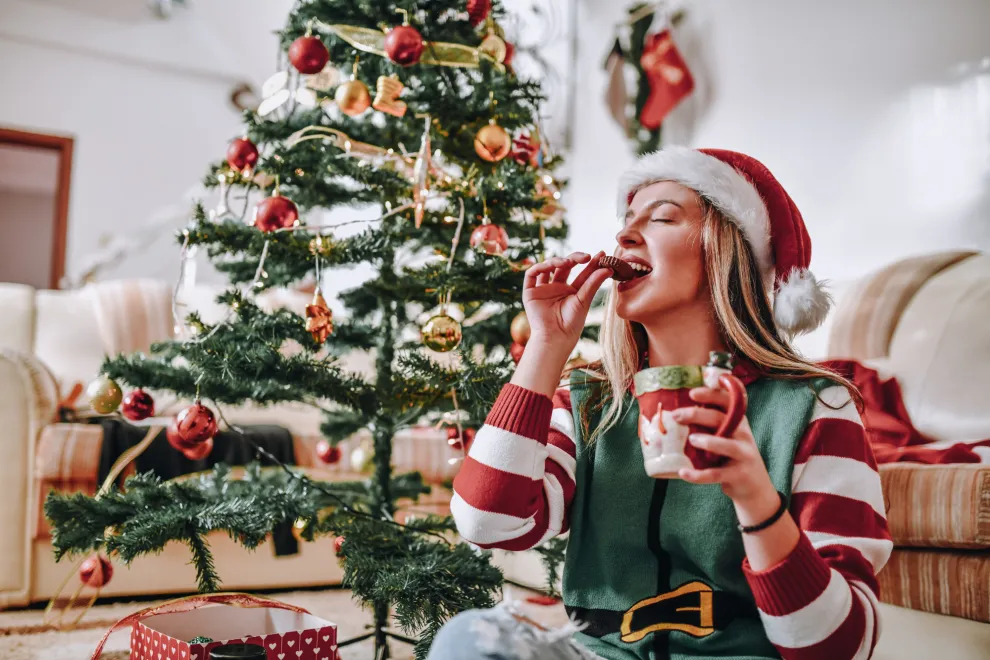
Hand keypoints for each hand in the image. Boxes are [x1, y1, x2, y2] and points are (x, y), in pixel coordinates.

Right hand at [522, 251, 612, 351]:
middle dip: (575, 258)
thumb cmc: (571, 323)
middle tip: (586, 257)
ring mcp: (543, 289)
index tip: (602, 254)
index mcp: (571, 291)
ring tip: (569, 262)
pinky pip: (532, 274)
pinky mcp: (530, 292)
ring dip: (558, 260)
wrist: (555, 336)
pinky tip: (551, 265)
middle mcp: (557, 288)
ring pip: (548, 267)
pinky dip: (539, 266)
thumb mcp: (584, 300)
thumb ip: (593, 283)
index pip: (582, 272)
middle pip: (565, 266)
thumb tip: (609, 268)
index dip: (591, 263)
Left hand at [671, 387, 780, 525]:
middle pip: (722, 419)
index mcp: (737, 421)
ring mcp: (743, 454)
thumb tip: (677, 412)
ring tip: (691, 439)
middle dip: (698, 414)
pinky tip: (683, 472)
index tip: (692, 393)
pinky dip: (698, 475)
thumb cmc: (732, 455)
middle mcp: (743, 434)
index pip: (727, 401)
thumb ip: (710, 423)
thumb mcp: (727, 435)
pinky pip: (716, 474)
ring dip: (708, 441)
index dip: (711, 394)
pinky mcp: (738, 475)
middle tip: (677, 415)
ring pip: (726, 445)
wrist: (754, 485)